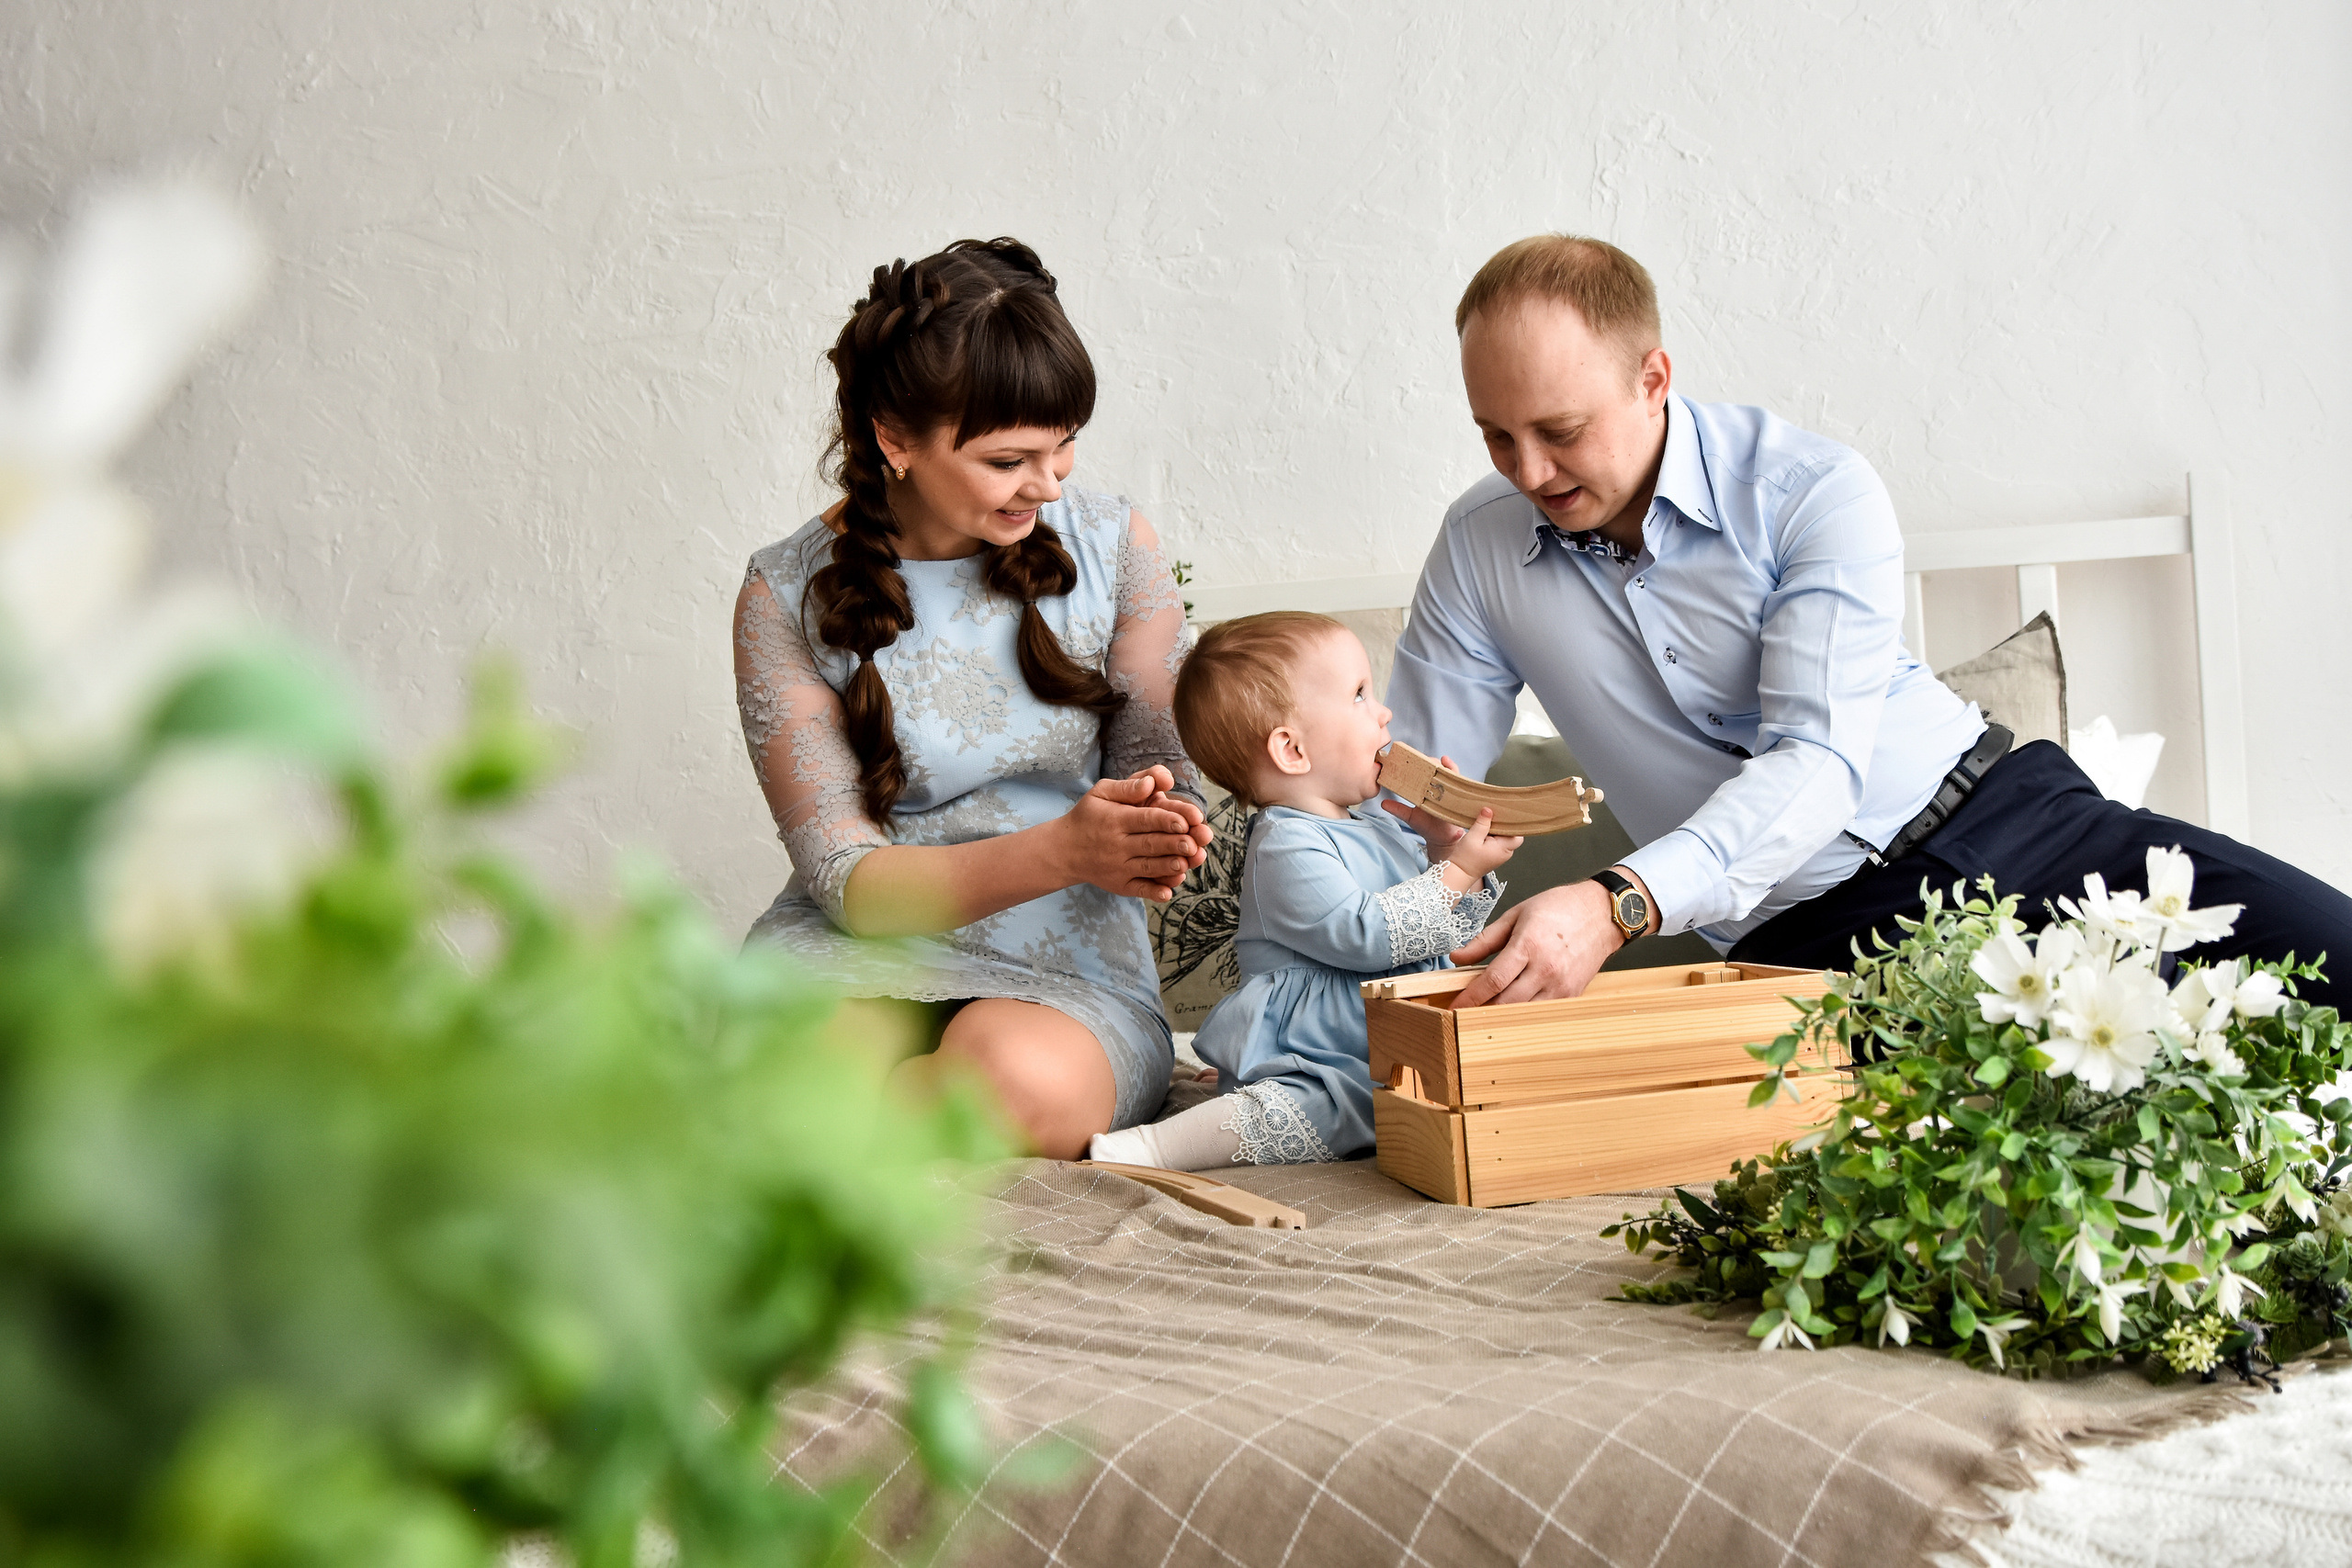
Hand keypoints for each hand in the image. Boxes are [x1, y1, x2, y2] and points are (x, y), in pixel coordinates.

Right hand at [1055, 768, 1207, 901]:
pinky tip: (1169, 892)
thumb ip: (1128, 786)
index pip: (1145, 819)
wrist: (1064, 850)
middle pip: (1151, 844)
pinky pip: (1139, 890)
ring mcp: (1118, 868)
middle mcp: (1117, 845)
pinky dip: (1154, 892)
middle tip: (1196, 842)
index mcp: (1116, 819)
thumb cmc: (1090, 815)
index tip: (1186, 821)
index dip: (1166, 820)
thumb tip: (1152, 783)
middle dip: (1175, 844)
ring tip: (1188, 862)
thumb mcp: (1101, 792)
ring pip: (1148, 868)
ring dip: (1169, 867)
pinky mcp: (1120, 885)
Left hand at [1378, 752, 1469, 849]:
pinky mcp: (1456, 792)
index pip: (1421, 772)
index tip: (1404, 758)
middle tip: (1415, 758)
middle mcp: (1437, 786)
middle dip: (1424, 760)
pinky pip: (1456, 777)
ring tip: (1429, 760)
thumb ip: (1397, 808)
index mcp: (1425, 789)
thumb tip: (1383, 803)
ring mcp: (1447, 788)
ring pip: (1442, 769)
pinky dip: (1452, 767)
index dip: (1414, 764)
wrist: (1441, 839)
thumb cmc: (1427, 826)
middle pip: (1432, 767)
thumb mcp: (1410, 816)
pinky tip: (1445, 760)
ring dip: (1436, 763)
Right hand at [1437, 807, 1521, 889]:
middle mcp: (1506, 853)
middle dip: (1504, 825)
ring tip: (1487, 822)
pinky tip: (1484, 830)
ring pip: (1505, 837)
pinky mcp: (1495, 855)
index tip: (1503, 814)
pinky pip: (1498, 841)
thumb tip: (1488, 810)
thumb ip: (1482, 824)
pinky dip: (1493, 834)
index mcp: (1503, 849)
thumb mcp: (1472, 838)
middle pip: (1512, 834)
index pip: (1517, 834)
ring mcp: (1501, 855)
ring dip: (1497, 829)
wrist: (1459, 874)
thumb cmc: (1465, 858)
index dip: (1512, 824)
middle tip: (1493, 816)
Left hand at [1446, 882, 1623, 1005]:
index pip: (1492, 981)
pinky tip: (1512, 1005)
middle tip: (1464, 1011)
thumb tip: (1457, 957)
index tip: (1453, 1005)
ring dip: (1501, 1014)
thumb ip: (1485, 940)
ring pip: (1523, 1011)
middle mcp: (1546, 969)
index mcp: (1529, 945)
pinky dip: (1524, 1011)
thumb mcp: (1516, 915)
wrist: (1603, 913)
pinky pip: (1541, 1010)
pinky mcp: (1572, 994)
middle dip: (1481, 1010)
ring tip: (1484, 1010)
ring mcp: (1561, 985)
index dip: (1469, 997)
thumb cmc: (1560, 908)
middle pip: (1505, 1003)